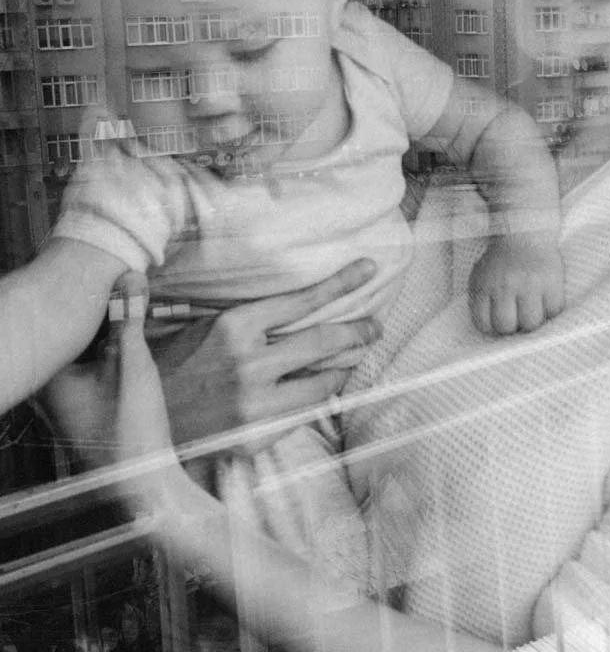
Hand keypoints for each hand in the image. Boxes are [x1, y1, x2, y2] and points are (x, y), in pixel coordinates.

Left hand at [41, 272, 184, 511]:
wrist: (144, 481)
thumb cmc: (131, 425)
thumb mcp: (133, 362)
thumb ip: (129, 317)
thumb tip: (130, 274)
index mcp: (50, 377)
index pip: (55, 323)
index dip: (73, 297)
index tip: (95, 276)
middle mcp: (49, 389)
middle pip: (65, 337)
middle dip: (90, 312)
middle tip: (117, 285)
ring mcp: (65, 402)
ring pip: (77, 353)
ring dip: (99, 331)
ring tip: (123, 302)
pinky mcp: (83, 408)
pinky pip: (87, 367)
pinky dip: (102, 351)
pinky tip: (124, 339)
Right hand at [153, 259, 382, 447]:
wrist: (136, 426)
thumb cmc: (167, 367)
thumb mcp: (199, 326)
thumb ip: (244, 317)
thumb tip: (288, 303)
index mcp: (234, 326)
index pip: (302, 301)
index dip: (341, 284)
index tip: (368, 270)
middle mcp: (250, 363)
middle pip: (323, 342)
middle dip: (357, 331)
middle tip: (376, 325)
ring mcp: (255, 404)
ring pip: (322, 382)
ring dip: (343, 368)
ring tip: (355, 357)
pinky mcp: (257, 436)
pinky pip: (302, 413)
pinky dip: (317, 398)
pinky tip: (323, 389)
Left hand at [469, 235, 564, 334]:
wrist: (524, 233)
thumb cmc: (501, 260)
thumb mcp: (481, 276)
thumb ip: (481, 301)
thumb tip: (491, 330)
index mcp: (484, 285)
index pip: (484, 324)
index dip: (492, 328)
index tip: (498, 322)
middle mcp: (506, 285)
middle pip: (507, 326)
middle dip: (512, 326)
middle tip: (516, 317)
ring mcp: (530, 284)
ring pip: (531, 323)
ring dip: (532, 320)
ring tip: (531, 309)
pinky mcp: (552, 282)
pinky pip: (553, 311)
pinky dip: (550, 310)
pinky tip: (545, 301)